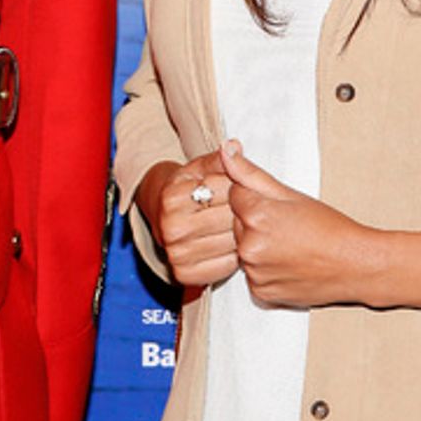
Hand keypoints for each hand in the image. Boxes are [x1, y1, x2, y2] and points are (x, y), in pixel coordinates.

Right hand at [137, 150, 239, 287]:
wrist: (166, 218)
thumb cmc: (190, 190)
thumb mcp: (201, 169)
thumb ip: (220, 159)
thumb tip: (234, 146)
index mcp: (172, 196)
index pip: (225, 191)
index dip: (241, 189)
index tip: (243, 190)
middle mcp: (170, 227)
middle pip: (229, 218)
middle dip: (245, 213)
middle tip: (253, 211)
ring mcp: (176, 253)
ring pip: (231, 243)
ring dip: (245, 236)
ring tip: (247, 227)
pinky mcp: (184, 274)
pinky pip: (225, 267)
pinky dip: (236, 257)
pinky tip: (236, 246)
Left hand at [223, 139, 381, 308]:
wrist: (355, 265)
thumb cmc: (329, 228)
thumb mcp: (291, 194)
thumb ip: (251, 173)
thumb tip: (226, 149)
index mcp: (255, 215)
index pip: (234, 196)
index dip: (257, 199)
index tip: (279, 208)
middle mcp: (250, 246)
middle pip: (237, 224)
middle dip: (255, 223)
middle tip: (288, 228)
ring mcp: (254, 272)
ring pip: (244, 251)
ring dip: (259, 247)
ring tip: (291, 247)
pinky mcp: (260, 293)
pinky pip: (253, 275)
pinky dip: (266, 270)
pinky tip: (288, 265)